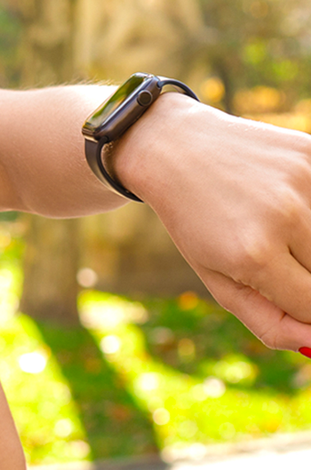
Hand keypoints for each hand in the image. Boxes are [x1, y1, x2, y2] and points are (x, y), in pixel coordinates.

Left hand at [115, 93, 310, 351]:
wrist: (173, 148)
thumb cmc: (195, 221)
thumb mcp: (217, 279)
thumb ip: (270, 322)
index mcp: (255, 255)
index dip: (303, 307)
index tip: (285, 289)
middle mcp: (285, 215)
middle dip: (303, 270)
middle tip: (273, 250)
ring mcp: (303, 179)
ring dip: (308, 239)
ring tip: (273, 222)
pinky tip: (285, 198)